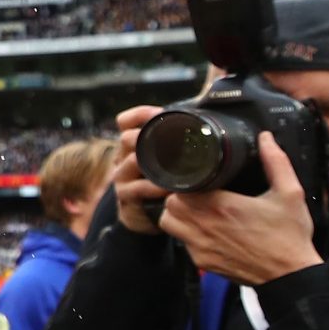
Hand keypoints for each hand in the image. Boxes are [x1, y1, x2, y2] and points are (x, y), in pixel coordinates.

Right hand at [110, 106, 167, 235]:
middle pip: (127, 138)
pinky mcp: (125, 197)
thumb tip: (206, 120)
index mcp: (133, 144)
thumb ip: (178, 143)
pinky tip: (167, 189)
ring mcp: (122, 177)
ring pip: (131, 162)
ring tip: (172, 164)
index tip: (160, 113)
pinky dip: (153, 188)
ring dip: (152, 162)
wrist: (149, 216)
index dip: (140, 114)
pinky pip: (137, 189)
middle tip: (169, 136)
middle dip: (146, 135)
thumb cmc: (163, 183)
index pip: (126, 121)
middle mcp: (123, 157)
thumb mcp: (168, 160)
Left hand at [156, 133, 320, 285]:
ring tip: (197, 209)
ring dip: (178, 215)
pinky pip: (182, 244)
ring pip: (169, 224)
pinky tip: (206, 230)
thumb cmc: (290, 236)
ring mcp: (200, 247)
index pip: (180, 187)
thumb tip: (266, 138)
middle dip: (179, 195)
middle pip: (169, 204)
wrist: (290, 276)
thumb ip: (276, 162)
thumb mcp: (290, 193)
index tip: (196, 177)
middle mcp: (205, 227)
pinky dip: (187, 235)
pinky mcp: (202, 262)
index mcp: (222, 206)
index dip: (184, 180)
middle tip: (196, 191)